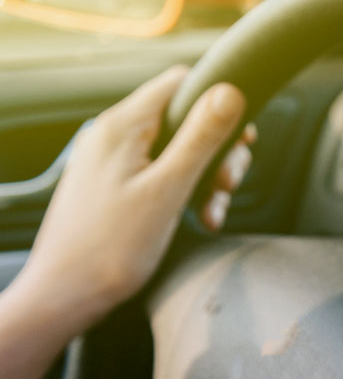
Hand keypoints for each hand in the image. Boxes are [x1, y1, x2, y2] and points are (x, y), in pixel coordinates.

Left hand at [14, 65, 253, 330]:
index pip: (181, 83)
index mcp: (122, 127)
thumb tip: (230, 91)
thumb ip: (200, 138)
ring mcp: (112, 160)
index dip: (218, 103)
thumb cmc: (111, 248)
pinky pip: (161, 172)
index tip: (239, 139)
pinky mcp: (114, 185)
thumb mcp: (168, 189)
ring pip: (178, 149)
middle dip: (217, 150)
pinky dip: (185, 191)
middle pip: (185, 118)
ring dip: (206, 176)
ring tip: (212, 210)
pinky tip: (198, 218)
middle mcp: (113, 136)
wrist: (66, 296)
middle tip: (228, 184)